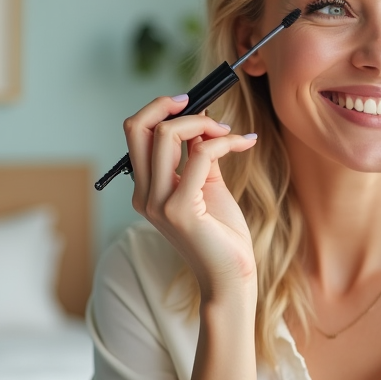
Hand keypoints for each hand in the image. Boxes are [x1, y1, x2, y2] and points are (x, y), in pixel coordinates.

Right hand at [123, 95, 258, 302]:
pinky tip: (244, 142)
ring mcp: (158, 203)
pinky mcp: (180, 210)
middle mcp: (143, 194)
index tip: (190, 102)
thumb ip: (200, 153)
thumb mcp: (208, 184)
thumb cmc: (221, 234)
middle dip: (171, 105)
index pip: (136, 132)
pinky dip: (224, 141)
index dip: (160, 108)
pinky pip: (200, 155)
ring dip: (204, 122)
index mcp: (145, 189)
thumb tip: (203, 118)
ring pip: (166, 134)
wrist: (230, 278)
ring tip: (231, 132)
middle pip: (138, 126)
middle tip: (205, 107)